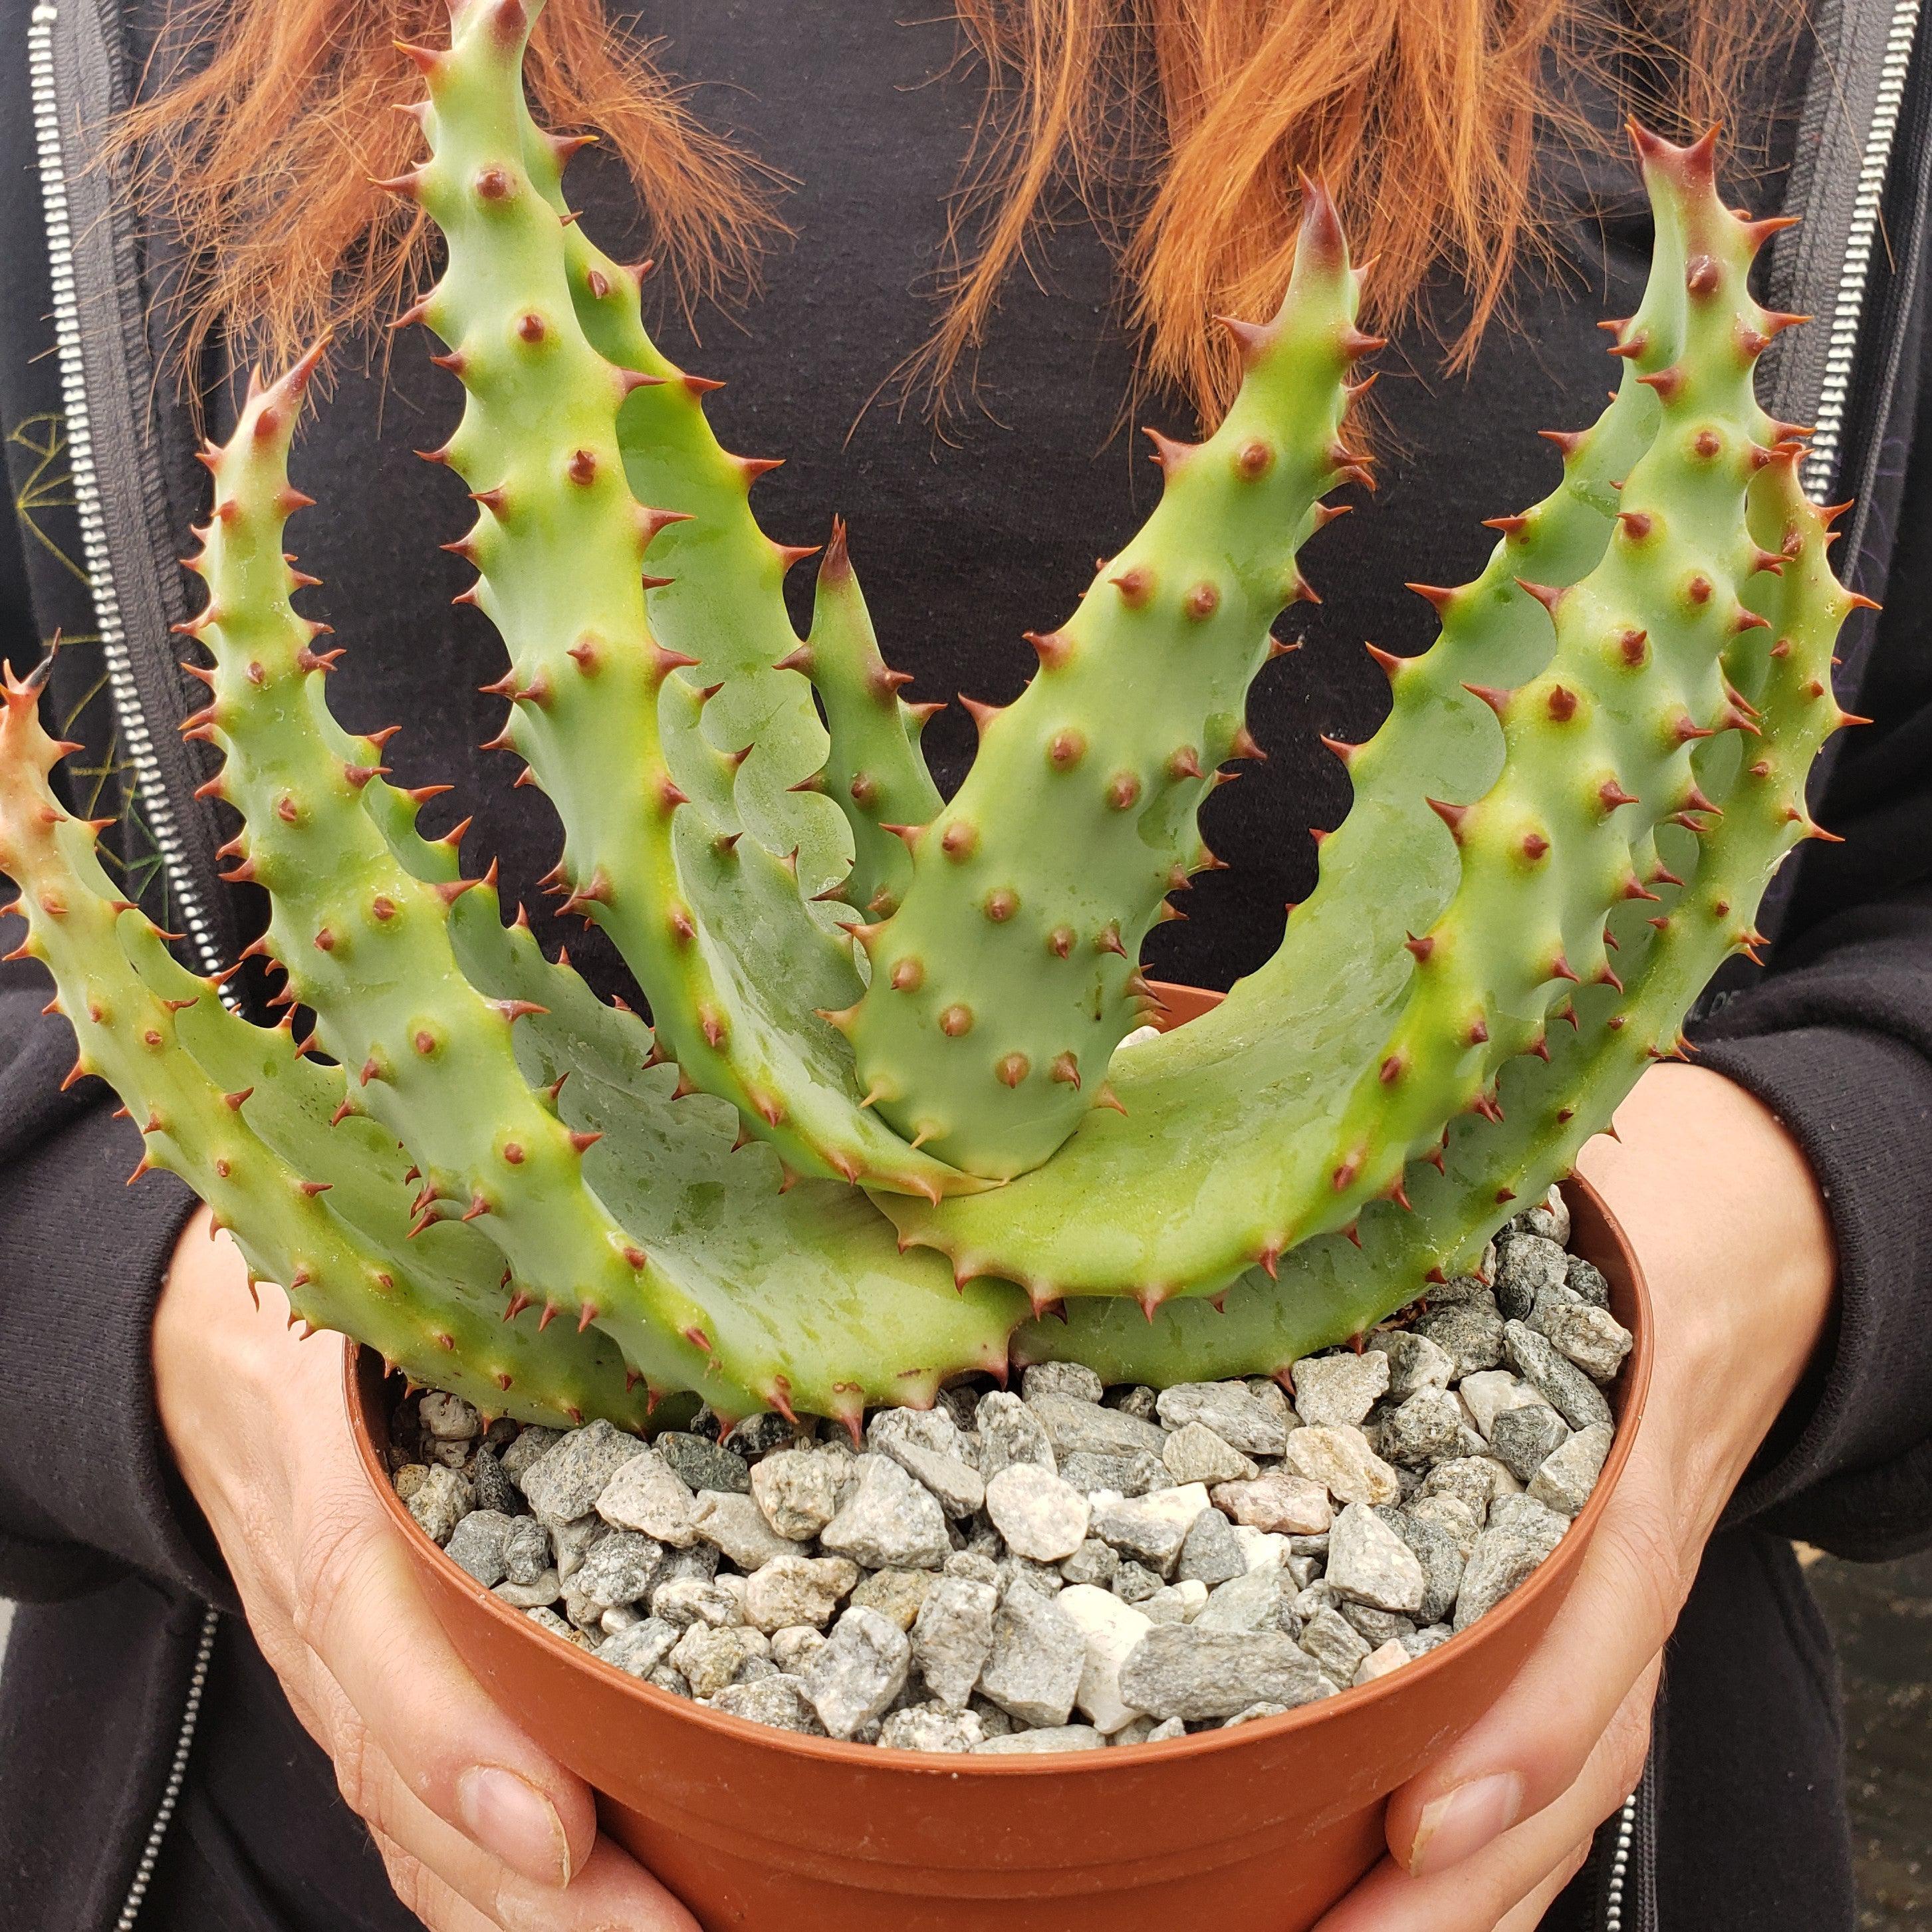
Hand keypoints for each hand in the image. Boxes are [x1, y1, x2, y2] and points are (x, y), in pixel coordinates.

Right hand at [153, 1207, 698, 1931]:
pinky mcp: (366, 1703)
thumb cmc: (344, 1317)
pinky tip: (598, 1919)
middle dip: (543, 1892)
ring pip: (417, 1831)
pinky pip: (419, 1823)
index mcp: (328, 1477)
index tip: (557, 1831)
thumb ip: (500, 1319)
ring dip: (538, 1920)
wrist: (210, 1355)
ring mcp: (338, 1672)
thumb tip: (672, 1318)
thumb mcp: (396, 1293)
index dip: (453, 1742)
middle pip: (410, 1778)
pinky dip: (500, 1894)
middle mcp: (326, 1603)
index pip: (371, 1629)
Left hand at [1312, 1063, 1837, 1930]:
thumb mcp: (1525, 1217)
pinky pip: (1547, 1762)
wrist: (1721, 1259)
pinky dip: (1479, 1849)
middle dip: (1468, 1873)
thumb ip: (1398, 1240)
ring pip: (1564, 1781)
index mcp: (1623, 1433)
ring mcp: (1610, 1605)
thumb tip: (1196, 1234)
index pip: (1600, 1602)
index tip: (1422, 1816)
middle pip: (1575, 1740)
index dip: (1523, 1722)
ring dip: (1464, 1896)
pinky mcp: (1581, 1635)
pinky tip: (1383, 1902)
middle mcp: (1623, 1546)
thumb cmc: (1592, 1232)